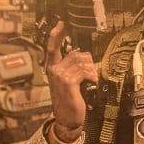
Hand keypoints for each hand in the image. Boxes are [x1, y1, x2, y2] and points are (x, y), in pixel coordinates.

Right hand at [45, 20, 97, 141]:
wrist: (67, 119)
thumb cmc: (69, 101)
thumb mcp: (68, 81)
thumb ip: (71, 68)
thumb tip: (82, 56)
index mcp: (52, 68)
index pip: (52, 47)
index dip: (56, 34)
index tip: (61, 23)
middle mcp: (54, 70)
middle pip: (74, 53)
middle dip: (87, 61)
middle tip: (90, 73)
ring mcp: (59, 75)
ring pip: (80, 61)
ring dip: (91, 70)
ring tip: (91, 80)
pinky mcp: (68, 82)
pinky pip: (83, 71)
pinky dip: (91, 76)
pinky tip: (91, 82)